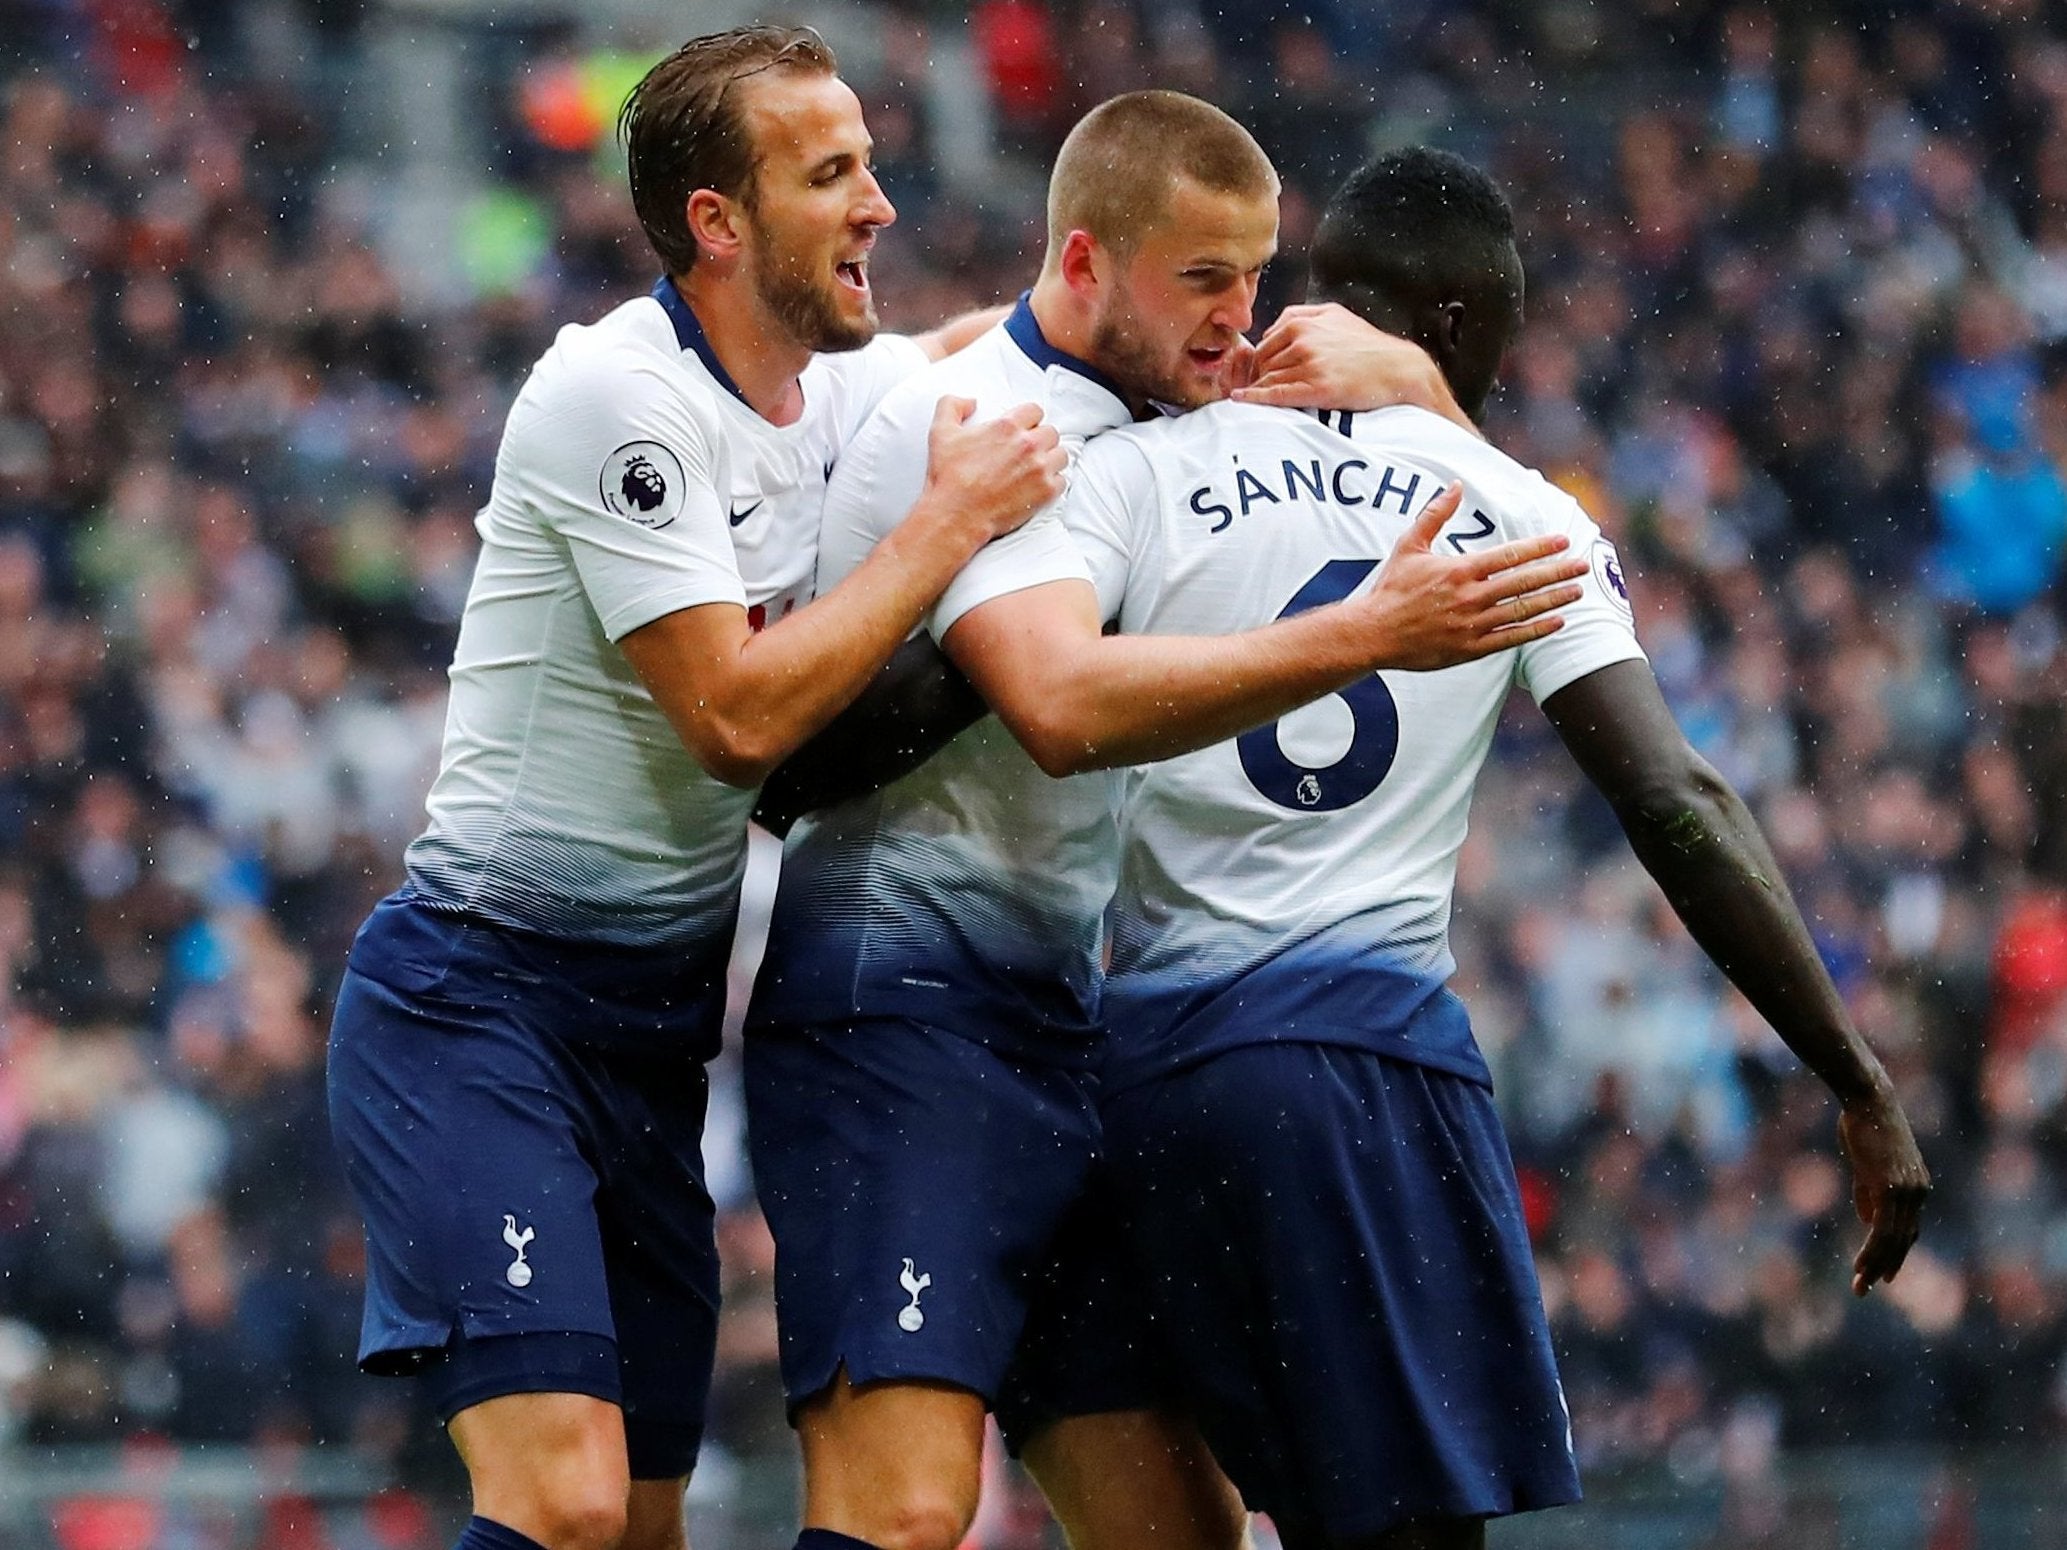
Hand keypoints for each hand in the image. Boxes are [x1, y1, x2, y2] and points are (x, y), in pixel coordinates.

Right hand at [921, 396, 1066, 542]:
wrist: (957, 513)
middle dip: (1041, 439)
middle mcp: (1028, 444)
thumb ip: (952, 405)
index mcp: (1007, 426)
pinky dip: (1053, 483)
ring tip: (1037, 468)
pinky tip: (1039, 485)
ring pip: (1061, 455)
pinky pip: (1062, 481)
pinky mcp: (1046, 491)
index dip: (1029, 419)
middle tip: (1029, 451)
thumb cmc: (949, 477)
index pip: (1035, 411)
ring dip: (1051, 459)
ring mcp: (1040, 468)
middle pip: (1051, 432)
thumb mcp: (940, 432)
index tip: (1024, 429)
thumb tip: (970, 401)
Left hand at [1232, 304, 1472, 432]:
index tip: (1261, 378)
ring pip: (1268, 379)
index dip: (1260, 364)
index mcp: (1302, 321)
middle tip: (1260, 393)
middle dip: (1257, 378)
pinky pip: (1276, 393)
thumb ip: (1302, 314)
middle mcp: (1303, 339)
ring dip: (1260, 391)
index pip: (1264, 345)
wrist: (1399, 369)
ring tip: (1257, 402)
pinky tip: (1242, 400)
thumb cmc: (1367, 345)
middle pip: (1261, 363)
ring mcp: (1310, 363)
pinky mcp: (1318, 388)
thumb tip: (1273, 327)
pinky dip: (1255, 398)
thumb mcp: (1335, 315)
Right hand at [1359, 484, 1586, 669]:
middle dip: (1557, 572)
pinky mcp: (1470, 648)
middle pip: (1524, 582)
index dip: (1540, 547)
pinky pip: (1511, 638)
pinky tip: (1556, 622)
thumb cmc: (1391, 588)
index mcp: (1459, 570)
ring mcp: (1472, 624)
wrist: (1373, 633)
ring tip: (1577, 592)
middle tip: (1582, 565)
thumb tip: (1455, 485)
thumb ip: (1435, 514)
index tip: (1562, 541)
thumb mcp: (1409, 545)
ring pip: (1522, 610)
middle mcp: (1471, 597)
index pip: (1509, 555)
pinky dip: (1536, 630)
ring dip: (1553, 600)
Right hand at [1838, 1091, 1930, 1296]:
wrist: (1869, 1099)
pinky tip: (1860, 1265)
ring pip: (1893, 1241)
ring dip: (1875, 1266)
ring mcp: (1907, 1191)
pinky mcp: (1891, 1188)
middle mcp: (1918, 1192)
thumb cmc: (1864, 1124)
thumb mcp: (1868, 1163)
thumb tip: (1867, 1220)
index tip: (1884, 1275)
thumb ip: (1869, 1192)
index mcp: (1916, 1186)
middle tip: (1866, 1289)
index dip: (1895, 1254)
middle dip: (1884, 1267)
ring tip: (1860, 1285)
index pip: (1907, 1230)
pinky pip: (1882, 1230)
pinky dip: (1871, 1252)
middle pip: (1903, 1241)